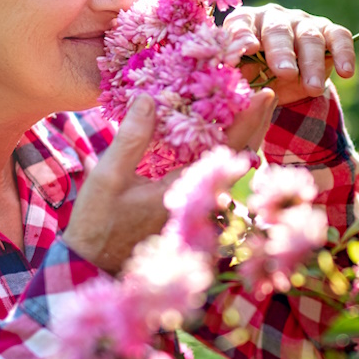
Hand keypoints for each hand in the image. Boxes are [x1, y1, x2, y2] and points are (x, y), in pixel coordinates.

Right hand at [63, 90, 278, 273]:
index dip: (247, 120)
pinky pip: (219, 179)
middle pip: (241, 158)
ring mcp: (200, 209)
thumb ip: (131, 139)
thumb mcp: (107, 178)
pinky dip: (226, 154)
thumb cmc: (97, 224)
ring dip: (244, 138)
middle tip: (264, 94)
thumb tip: (148, 99)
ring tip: (250, 107)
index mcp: (185, 190)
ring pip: (234, 171)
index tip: (262, 94)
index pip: (226, 149)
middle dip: (255, 124)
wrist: (94, 264)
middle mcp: (201, 201)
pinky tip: (223, 135)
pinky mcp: (193, 212)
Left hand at [223, 4, 355, 104]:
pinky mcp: (328, 30)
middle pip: (278, 31)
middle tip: (285, 73)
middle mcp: (274, 17)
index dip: (244, 35)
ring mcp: (303, 22)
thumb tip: (234, 84)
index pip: (241, 24)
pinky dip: (344, 53)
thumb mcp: (240, 78)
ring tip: (312, 88)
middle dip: (282, 52)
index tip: (250, 49)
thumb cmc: (253, 75)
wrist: (281, 81)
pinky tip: (346, 72)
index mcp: (245, 23)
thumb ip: (234, 78)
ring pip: (309, 37)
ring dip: (312, 64)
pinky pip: (339, 37)